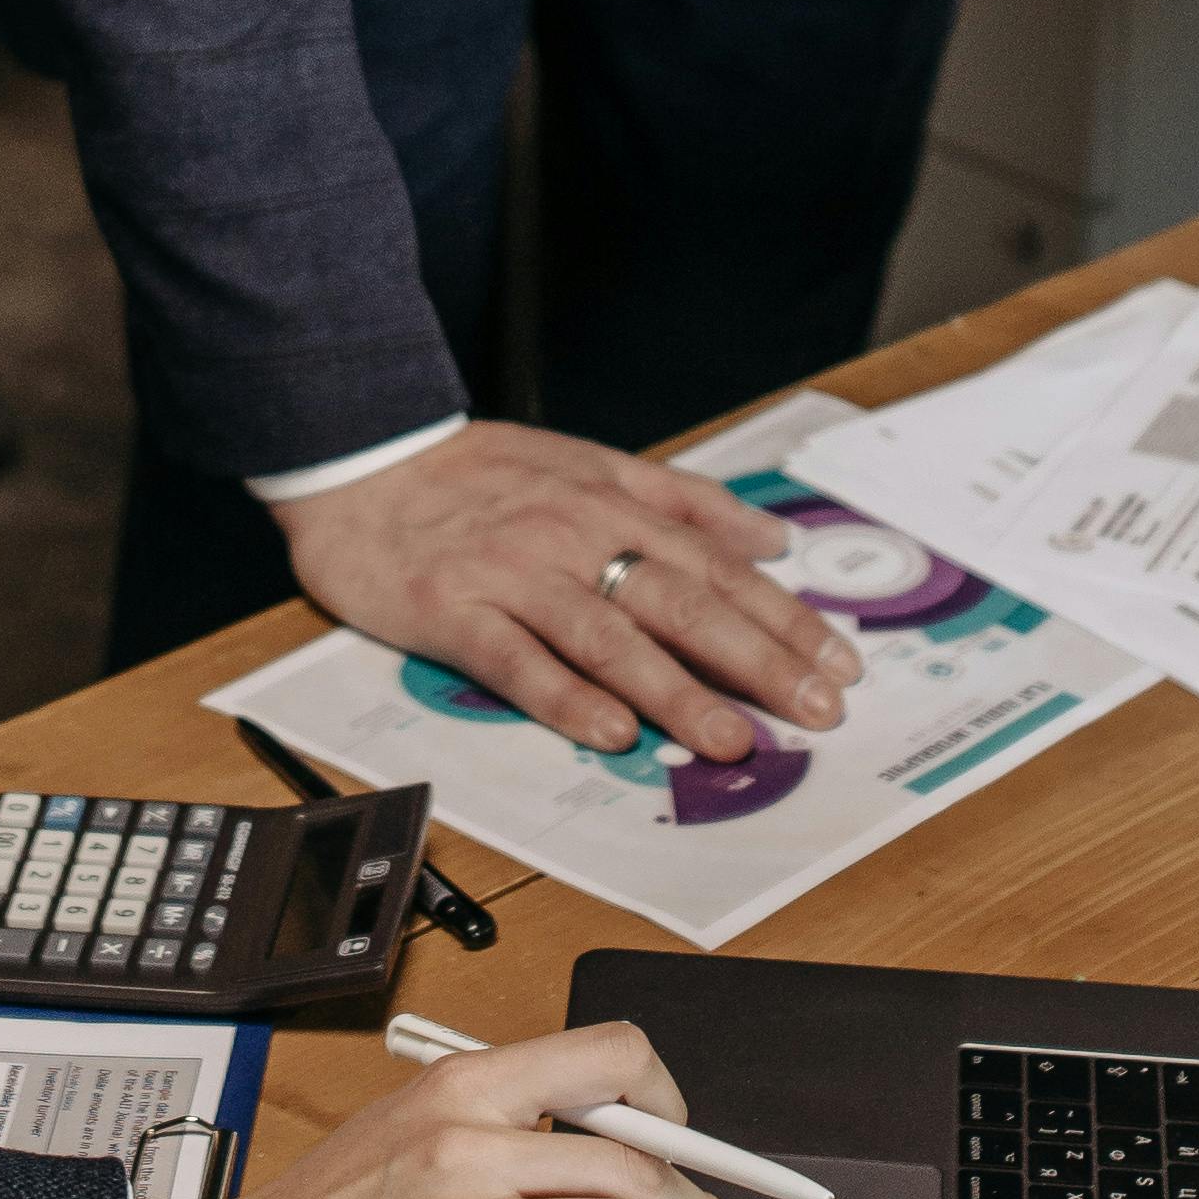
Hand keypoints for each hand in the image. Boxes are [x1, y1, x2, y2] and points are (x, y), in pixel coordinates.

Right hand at [280, 419, 858, 762]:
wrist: (360, 459)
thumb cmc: (477, 473)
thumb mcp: (589, 465)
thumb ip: (681, 501)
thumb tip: (769, 536)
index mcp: (611, 504)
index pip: (716, 567)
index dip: (782, 618)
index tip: (838, 664)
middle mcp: (573, 538)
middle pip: (680, 604)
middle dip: (756, 661)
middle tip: (813, 712)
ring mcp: (513, 575)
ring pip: (609, 637)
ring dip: (676, 691)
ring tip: (729, 740)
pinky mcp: (454, 612)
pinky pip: (517, 662)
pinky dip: (566, 698)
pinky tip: (611, 733)